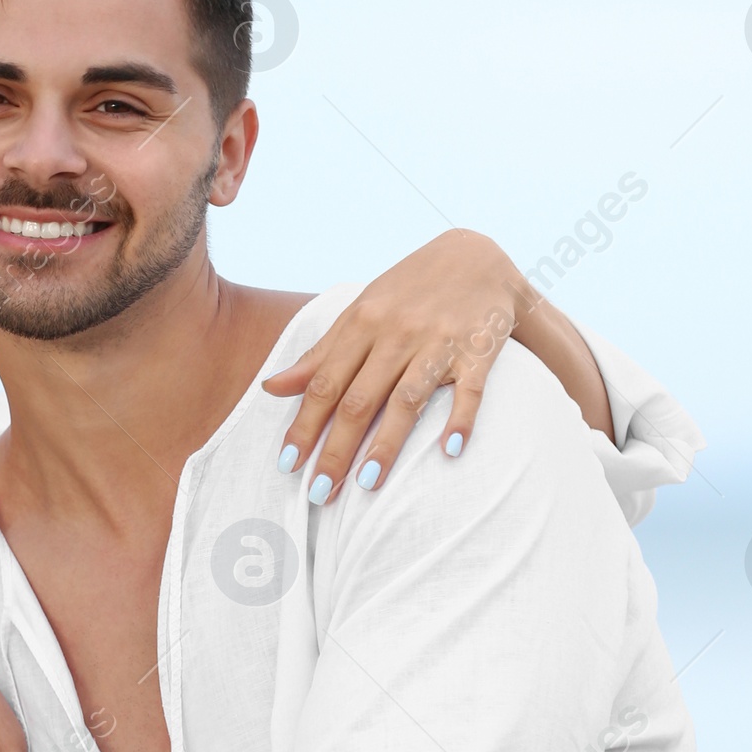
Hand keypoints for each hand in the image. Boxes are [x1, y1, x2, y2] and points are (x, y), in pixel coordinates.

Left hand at [262, 229, 532, 499]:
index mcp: (362, 323)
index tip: (288, 465)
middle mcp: (397, 333)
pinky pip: (470, 390)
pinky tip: (449, 452)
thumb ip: (320, 354)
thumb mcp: (361, 313)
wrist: (477, 257)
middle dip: (336, 448)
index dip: (304, 426)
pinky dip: (460, 420)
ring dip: (386, 444)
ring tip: (367, 484)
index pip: (324, 384)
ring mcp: (439, 341)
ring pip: (407, 399)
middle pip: (359, 399)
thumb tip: (271, 388)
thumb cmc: (408, 292)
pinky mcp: (479, 350)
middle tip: (320, 494)